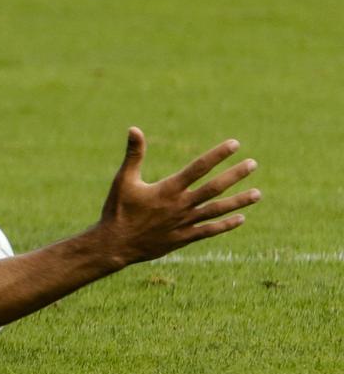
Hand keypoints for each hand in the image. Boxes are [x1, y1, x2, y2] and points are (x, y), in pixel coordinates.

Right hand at [94, 128, 258, 267]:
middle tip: (253, 164)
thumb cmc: (118, 209)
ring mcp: (185, 223)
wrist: (115, 244)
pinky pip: (210, 230)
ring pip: (218, 210)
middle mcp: (181, 205)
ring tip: (258, 194)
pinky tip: (241, 219)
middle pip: (214, 188)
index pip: (198, 168)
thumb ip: (134, 154)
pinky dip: (226, 225)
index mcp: (168, 189)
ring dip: (239, 202)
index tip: (235, 144)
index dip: (217, 155)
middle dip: (235, 175)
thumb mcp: (123, 179)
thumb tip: (135, 129)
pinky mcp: (184, 238)